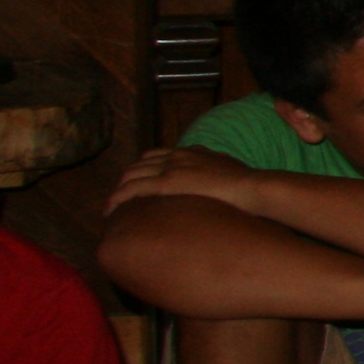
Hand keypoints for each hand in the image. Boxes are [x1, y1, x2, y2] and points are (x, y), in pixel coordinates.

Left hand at [102, 141, 258, 214]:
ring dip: (118, 190)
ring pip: (131, 175)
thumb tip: (217, 186)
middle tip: (120, 198)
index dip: (144, 168)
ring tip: (111, 207)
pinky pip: (132, 189)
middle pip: (140, 163)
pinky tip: (109, 211)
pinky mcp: (167, 183)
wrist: (254, 187)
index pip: (158, 155)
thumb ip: (216, 174)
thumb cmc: (249, 185)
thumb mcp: (230, 173)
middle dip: (126, 179)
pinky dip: (117, 199)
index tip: (139, 183)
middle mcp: (178, 155)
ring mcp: (171, 168)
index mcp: (192, 152)